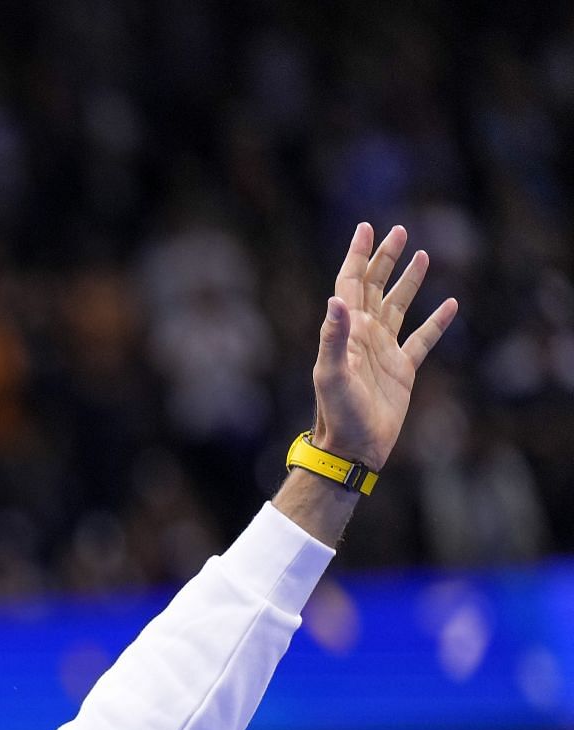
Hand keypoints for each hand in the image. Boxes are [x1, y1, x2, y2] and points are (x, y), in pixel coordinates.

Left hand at [313, 222, 457, 471]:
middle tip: (398, 232)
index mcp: (347, 332)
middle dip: (385, 259)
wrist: (352, 448)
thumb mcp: (332, 374)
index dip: (358, 256)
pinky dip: (436, 322)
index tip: (366, 228)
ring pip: (398, 307)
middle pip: (375, 287)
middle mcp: (364, 336)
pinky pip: (422, 339)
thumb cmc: (338, 413)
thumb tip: (337, 299)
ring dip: (409, 282)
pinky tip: (450, 304)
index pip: (351, 284)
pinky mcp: (402, 370)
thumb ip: (334, 337)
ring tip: (422, 256)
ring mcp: (383, 351)